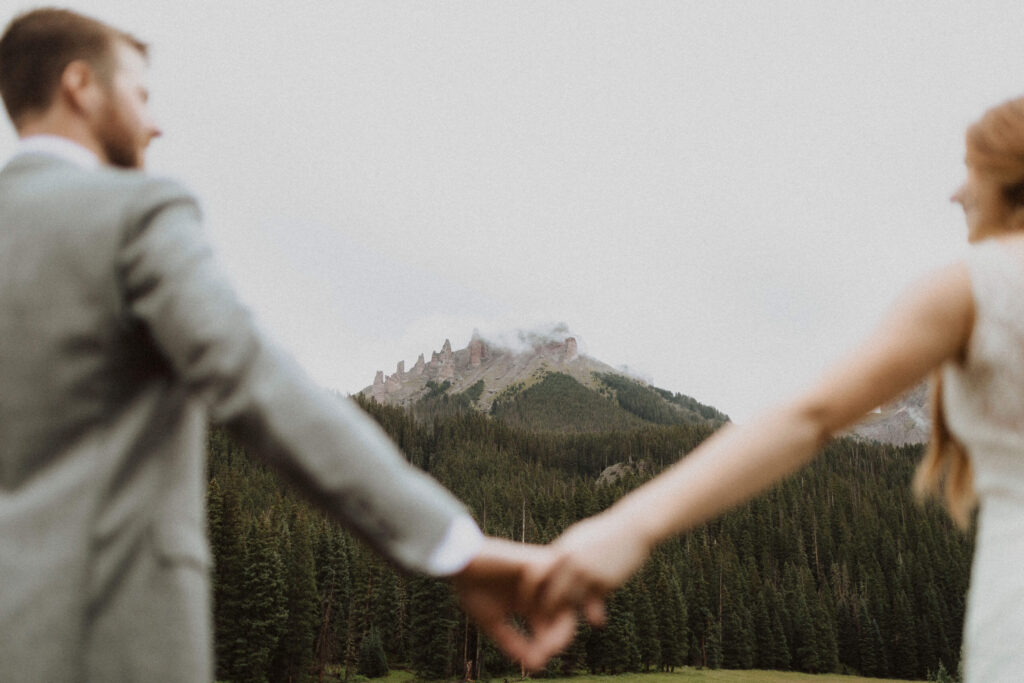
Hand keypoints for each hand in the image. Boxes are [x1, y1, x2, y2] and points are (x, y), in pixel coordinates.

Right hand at [451, 537, 577, 670]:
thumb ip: (513, 643)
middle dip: (559, 636)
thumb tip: (536, 665)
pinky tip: (525, 604)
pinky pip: (551, 575)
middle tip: (545, 650)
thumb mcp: (493, 623)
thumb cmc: (473, 589)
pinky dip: (543, 590)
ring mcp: (539, 576)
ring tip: (543, 635)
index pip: (558, 626)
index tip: (538, 660)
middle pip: (567, 614)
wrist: (460, 563)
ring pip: (566, 594)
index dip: (553, 645)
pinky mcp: (532, 560)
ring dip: (557, 615)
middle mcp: (541, 590)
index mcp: (534, 604)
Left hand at [533, 509, 654, 624]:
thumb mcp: (577, 539)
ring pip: (573, 603)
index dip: (529, 592)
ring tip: (567, 623)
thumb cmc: (602, 533)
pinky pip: (594, 602)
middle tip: (547, 622)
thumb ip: (561, 554)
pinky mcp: (606, 582)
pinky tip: (595, 614)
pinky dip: (593, 609)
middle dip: (549, 611)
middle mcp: (572, 562)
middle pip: (552, 595)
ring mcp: (589, 573)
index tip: (526, 603)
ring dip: (571, 612)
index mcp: (561, 550)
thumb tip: (545, 567)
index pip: (536, 575)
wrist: (632, 528)